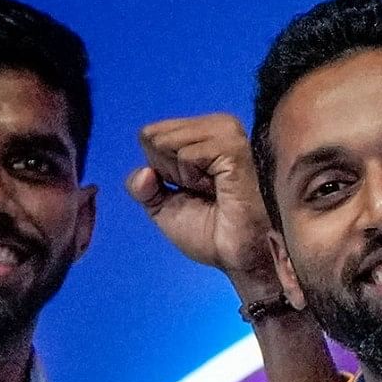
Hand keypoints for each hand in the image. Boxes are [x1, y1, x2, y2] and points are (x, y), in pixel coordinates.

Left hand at [126, 113, 295, 310]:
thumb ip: (141, 187)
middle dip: (168, 172)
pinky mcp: (233, 145)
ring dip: (182, 177)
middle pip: (153, 136)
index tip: (190, 191)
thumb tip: (142, 172)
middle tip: (203, 192)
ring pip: (166, 141)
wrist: (240, 255)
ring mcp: (226, 132)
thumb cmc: (212, 232)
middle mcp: (217, 126)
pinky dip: (193, 179)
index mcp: (203, 133)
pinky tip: (219, 189)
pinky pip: (185, 154)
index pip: (150, 135)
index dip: (160, 171)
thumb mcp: (163, 207)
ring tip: (213, 190)